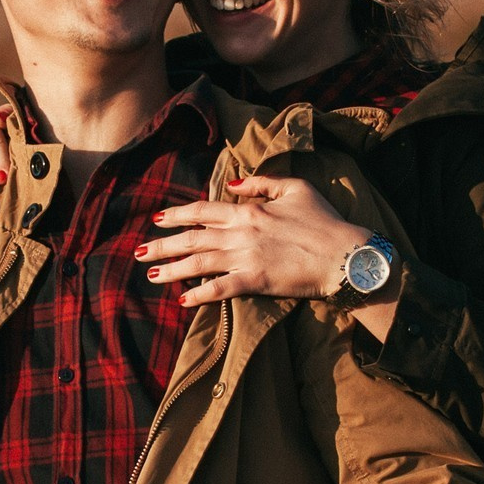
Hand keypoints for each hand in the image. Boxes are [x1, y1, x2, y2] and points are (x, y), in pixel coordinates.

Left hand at [140, 175, 369, 307]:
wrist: (345, 254)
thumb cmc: (325, 220)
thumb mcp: (295, 188)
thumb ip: (261, 183)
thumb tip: (232, 184)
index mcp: (249, 210)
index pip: (202, 211)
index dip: (177, 215)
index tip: (157, 219)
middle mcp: (242, 233)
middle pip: (192, 238)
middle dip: (163, 244)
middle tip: (139, 251)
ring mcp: (247, 258)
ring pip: (199, 263)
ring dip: (172, 269)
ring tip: (151, 275)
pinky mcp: (256, 281)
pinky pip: (221, 288)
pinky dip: (199, 294)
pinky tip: (183, 300)